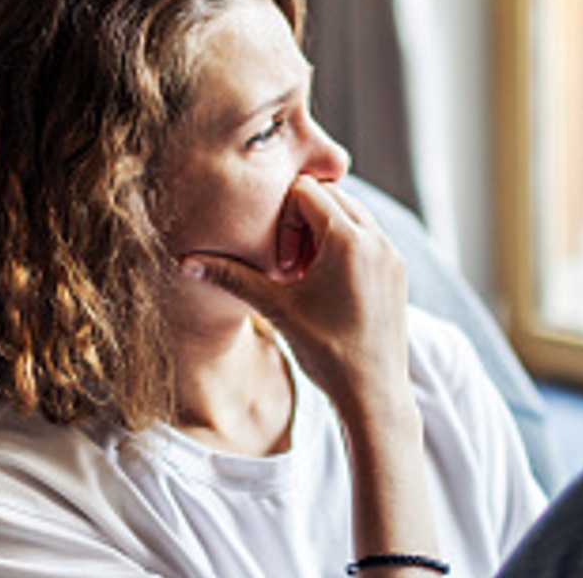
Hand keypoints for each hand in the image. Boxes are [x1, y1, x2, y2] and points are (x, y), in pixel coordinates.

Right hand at [180, 177, 409, 420]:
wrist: (373, 392)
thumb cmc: (325, 352)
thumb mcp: (275, 309)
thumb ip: (231, 277)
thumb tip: (185, 263)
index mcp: (347, 239)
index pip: (305, 190)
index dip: (281, 216)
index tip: (278, 259)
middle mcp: (376, 239)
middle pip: (330, 196)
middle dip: (303, 220)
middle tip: (288, 265)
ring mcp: (391, 253)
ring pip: (351, 214)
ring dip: (323, 231)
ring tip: (306, 275)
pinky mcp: (397, 269)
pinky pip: (368, 236)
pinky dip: (344, 246)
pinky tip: (326, 285)